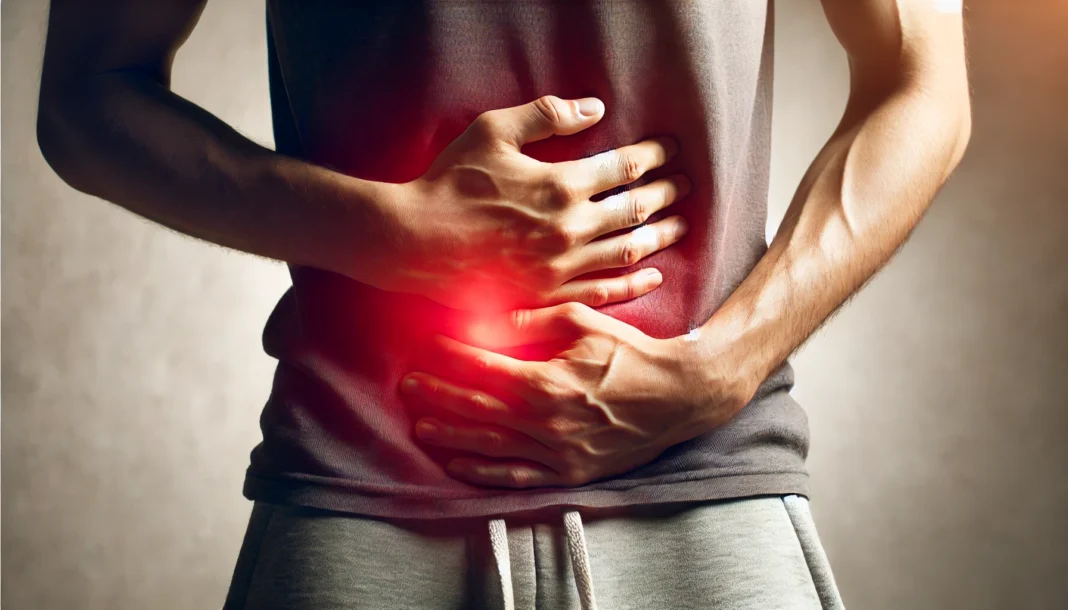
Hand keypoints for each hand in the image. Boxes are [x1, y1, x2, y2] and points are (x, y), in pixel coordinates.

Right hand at [386, 95, 690, 311]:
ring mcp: (561, 266)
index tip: (672, 150)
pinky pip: (604, 292)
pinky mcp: (547, 296)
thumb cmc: (449, 183)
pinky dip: (634, 283)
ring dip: (660, 235)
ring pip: (628, 250)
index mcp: (561, 184)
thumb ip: (545, 116)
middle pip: (636, 208)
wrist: (413, 242)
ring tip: (681, 224)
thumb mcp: (492, 132)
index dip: (655, 155)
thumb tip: (595, 108)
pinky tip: (653, 274)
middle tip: (687, 185)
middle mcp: (570, 227)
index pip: (625, 166)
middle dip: (667, 193)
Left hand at [398, 303, 756, 487]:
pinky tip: (457, 464)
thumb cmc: (631, 352)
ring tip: (420, 425)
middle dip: (438, 396)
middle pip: (477, 411)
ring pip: (489, 448)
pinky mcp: (570, 473)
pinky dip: (483, 472)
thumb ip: (532, 321)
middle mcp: (546, 424)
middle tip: (408, 385)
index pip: (483, 370)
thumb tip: (487, 317)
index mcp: (547, 382)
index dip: (450, 358)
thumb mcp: (584, 321)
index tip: (428, 345)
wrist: (679, 395)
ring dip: (450, 437)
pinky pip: (517, 478)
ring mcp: (558, 453)